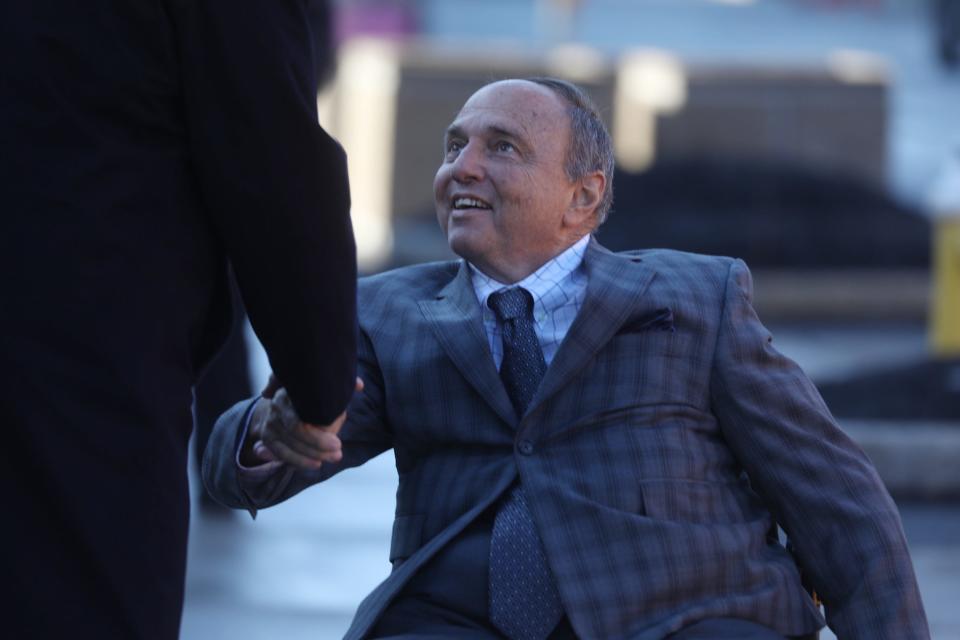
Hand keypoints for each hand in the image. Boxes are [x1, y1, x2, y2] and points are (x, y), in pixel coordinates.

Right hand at [242, 377, 362, 469]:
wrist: (281, 398)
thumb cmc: (309, 391)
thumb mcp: (322, 386)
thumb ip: (341, 385)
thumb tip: (360, 385)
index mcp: (290, 392)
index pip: (300, 422)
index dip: (318, 437)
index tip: (337, 443)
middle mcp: (276, 406)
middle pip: (296, 433)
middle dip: (318, 447)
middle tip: (338, 453)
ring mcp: (270, 423)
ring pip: (289, 446)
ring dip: (311, 456)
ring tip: (332, 458)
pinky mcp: (268, 437)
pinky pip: (282, 454)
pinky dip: (298, 461)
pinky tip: (316, 463)